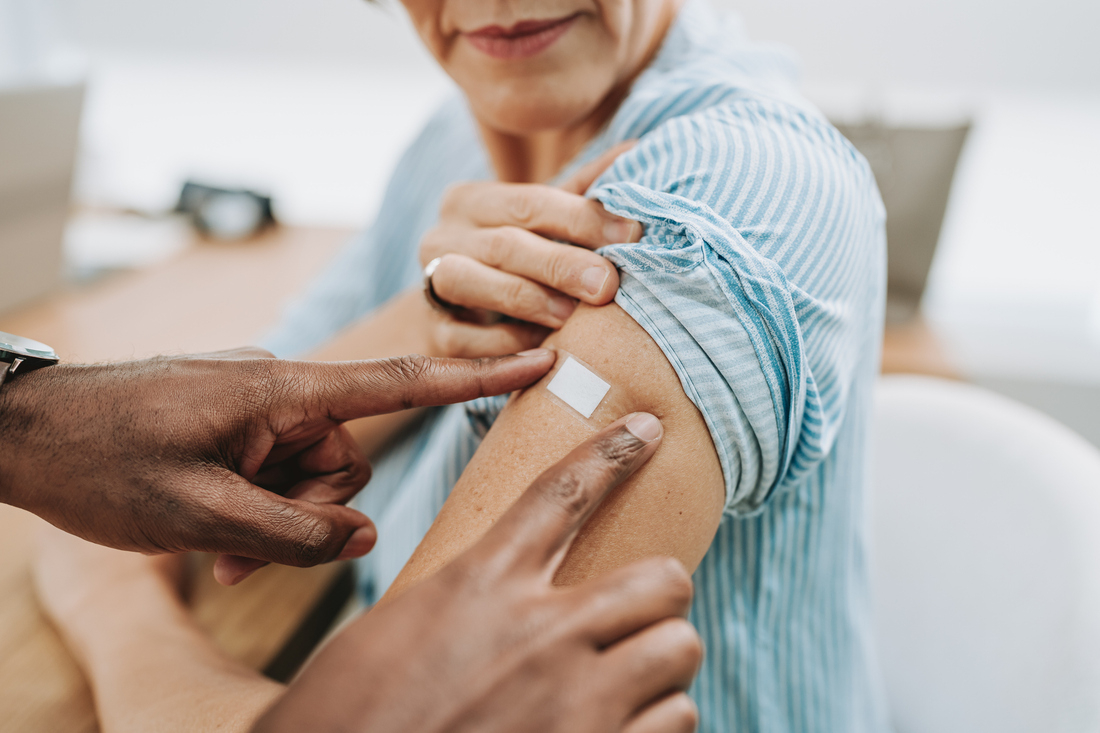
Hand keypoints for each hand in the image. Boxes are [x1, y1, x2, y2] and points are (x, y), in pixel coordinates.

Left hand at [0, 347, 555, 584]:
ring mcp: (254, 404)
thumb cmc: (100, 461)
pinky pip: (272, 467)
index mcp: (281, 391)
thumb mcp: (200, 512)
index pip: (399, 381)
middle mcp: (278, 389)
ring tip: (216, 552)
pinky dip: (255, 507)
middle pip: (345, 458)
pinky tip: (212, 539)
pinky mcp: (233, 419)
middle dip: (308, 513)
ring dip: (275, 520)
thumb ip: (294, 529)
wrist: (20, 431)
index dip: (476, 375)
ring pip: (308, 473)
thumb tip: (362, 535)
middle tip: (244, 552)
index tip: (539, 359)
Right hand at [254, 413, 700, 732]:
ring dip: (660, 665)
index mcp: (482, 586)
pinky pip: (676, 721)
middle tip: (637, 616)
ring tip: (628, 679)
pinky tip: (624, 726)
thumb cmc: (348, 716)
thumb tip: (509, 595)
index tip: (647, 430)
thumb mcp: (391, 633)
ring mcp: (578, 701)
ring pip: (679, 650)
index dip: (612, 452)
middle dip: (660, 594)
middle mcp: (542, 634)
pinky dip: (658, 721)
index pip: (563, 492)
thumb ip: (463, 602)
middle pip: (661, 578)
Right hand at [418, 142, 642, 357]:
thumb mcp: (547, 224)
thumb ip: (584, 192)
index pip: (530, 201)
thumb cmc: (518, 261)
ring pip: (466, 281)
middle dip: (560, 264)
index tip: (632, 233)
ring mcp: (429, 283)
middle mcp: (441, 236)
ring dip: (525, 299)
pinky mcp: (433, 333)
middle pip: (503, 244)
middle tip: (607, 284)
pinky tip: (543, 351)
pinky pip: (462, 339)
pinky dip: (504, 344)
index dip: (582, 217)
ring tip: (571, 316)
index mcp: (472, 200)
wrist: (462, 316)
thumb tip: (638, 150)